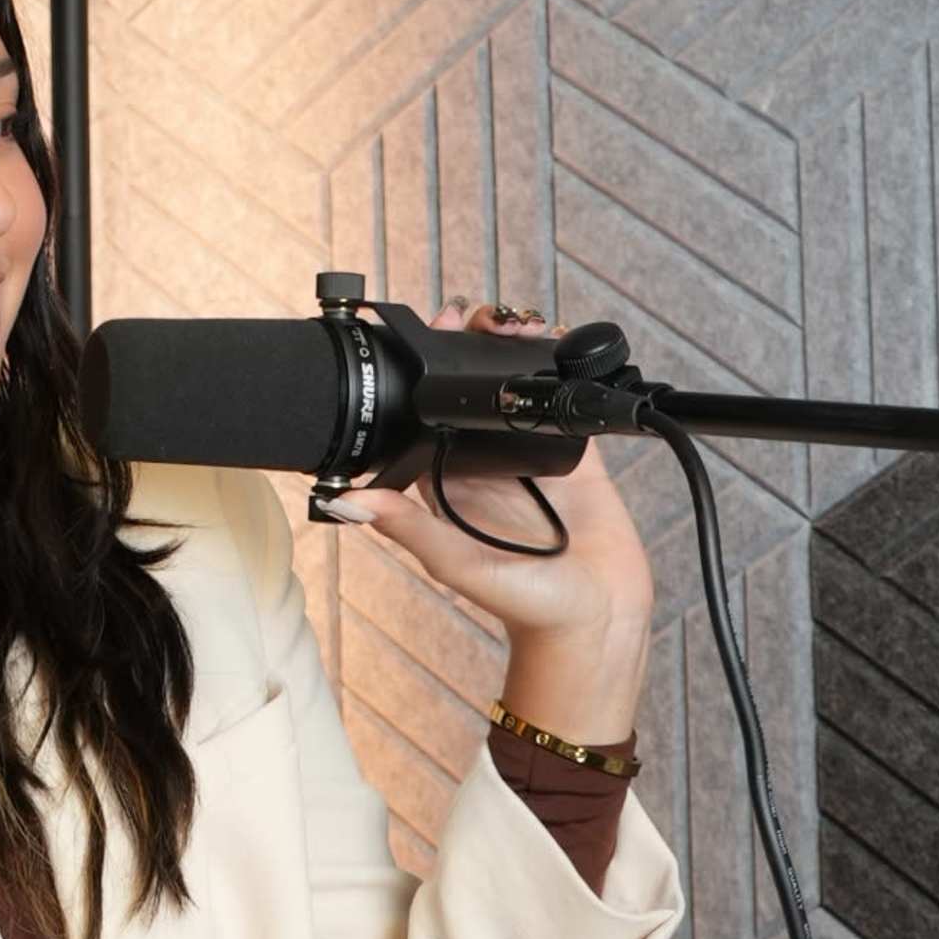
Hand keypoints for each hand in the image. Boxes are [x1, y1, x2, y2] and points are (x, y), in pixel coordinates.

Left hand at [321, 310, 654, 751]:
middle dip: (470, 339)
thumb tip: (343, 502)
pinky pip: (569, 398)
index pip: (420, 409)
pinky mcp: (576, 453)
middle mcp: (485, 459)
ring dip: (516, 344)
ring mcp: (531, 451)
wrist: (594, 622)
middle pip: (469, 382)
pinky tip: (563, 344)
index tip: (424, 329)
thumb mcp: (453, 562)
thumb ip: (406, 526)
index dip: (419, 365)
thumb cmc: (521, 605)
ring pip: (518, 380)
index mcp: (445, 478)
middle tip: (475, 316)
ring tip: (517, 322)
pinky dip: (567, 366)